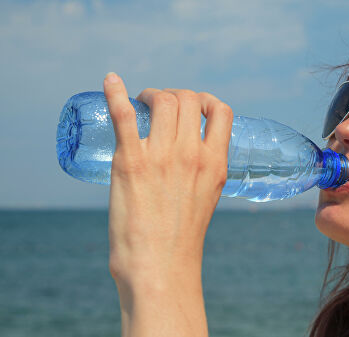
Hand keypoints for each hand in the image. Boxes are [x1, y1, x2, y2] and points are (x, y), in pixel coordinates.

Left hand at [103, 72, 231, 335]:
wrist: (160, 266)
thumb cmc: (181, 238)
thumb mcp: (206, 197)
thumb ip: (201, 171)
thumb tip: (187, 154)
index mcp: (216, 163)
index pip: (221, 111)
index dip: (206, 100)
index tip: (193, 106)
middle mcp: (192, 154)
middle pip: (188, 98)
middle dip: (175, 94)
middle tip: (160, 106)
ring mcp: (162, 156)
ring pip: (162, 100)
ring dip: (151, 94)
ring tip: (141, 103)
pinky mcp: (130, 162)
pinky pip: (123, 115)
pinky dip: (115, 93)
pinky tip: (109, 81)